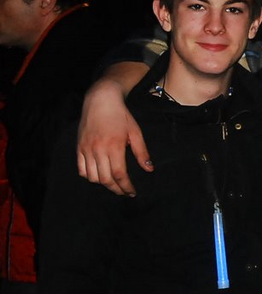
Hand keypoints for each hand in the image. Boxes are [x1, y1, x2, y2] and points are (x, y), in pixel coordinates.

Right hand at [77, 79, 149, 196]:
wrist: (100, 101)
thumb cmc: (121, 116)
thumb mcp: (135, 133)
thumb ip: (142, 152)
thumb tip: (149, 169)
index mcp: (114, 147)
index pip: (120, 174)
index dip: (126, 186)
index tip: (132, 192)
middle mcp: (98, 150)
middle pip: (106, 179)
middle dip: (116, 189)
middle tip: (124, 192)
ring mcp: (86, 149)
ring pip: (92, 177)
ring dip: (103, 184)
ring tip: (113, 185)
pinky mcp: (79, 148)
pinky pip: (81, 169)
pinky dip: (89, 176)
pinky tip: (98, 176)